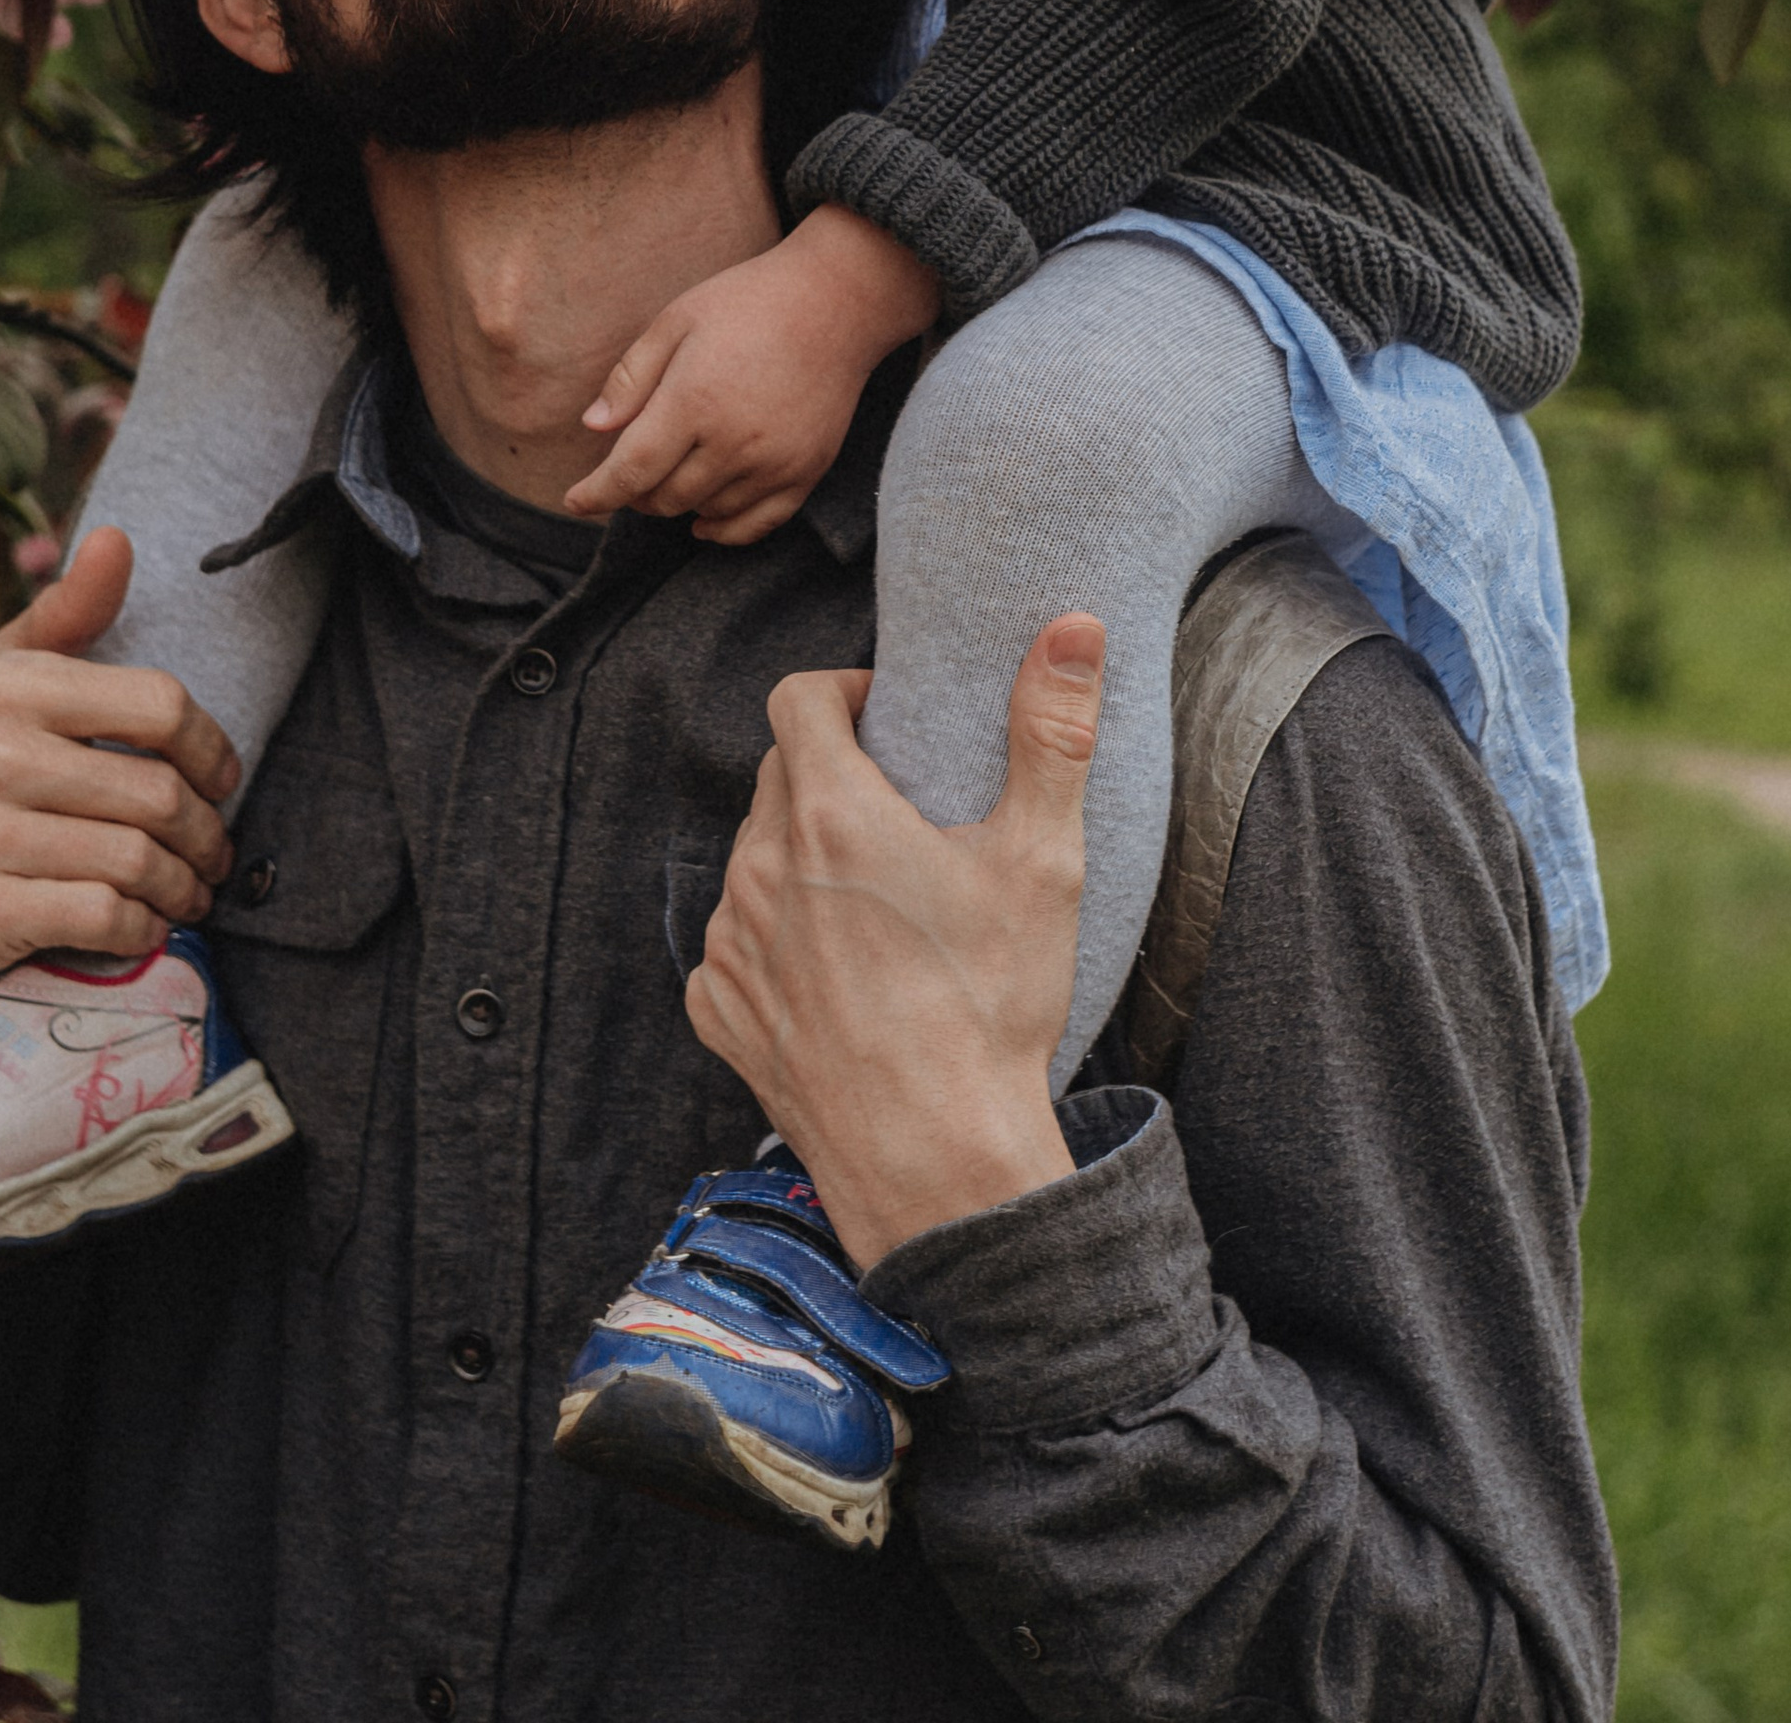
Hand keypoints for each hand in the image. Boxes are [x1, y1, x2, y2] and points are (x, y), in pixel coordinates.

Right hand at [0, 527, 241, 1080]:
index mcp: (3, 684)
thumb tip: (118, 539)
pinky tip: (141, 923)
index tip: (221, 779)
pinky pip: (97, 918)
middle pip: (156, 795)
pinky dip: (137, 928)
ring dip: (181, 888)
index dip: (212, 748)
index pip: (160, 705)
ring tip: (189, 891)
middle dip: (205, 835)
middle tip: (214, 854)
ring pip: (134, 862)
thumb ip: (66, 612)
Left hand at [564, 203, 940, 546]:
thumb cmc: (748, 302)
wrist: (837, 301)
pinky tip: (703, 520)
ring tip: (671, 471)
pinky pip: (756, 525)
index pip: (631, 470)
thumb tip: (593, 428)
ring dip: (676, 502)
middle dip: (634, 492)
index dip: (597, 493)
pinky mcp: (806, 472)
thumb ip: (631, 377)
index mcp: (694, 400)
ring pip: (704, 512)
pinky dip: (723, 530)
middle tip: (628, 467)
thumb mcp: (676, 321)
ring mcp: (775, 462)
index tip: (575, 501)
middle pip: (664, 497)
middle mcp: (735, 441)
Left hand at [684, 615, 1102, 1267]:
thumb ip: (1052, 730)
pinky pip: (734, 942)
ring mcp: (730, 943)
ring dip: (799, 857)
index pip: (799, 698)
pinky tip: (839, 972)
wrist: (939, 1165)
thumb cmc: (992, 1009)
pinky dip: (774, 939)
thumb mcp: (1043, 860)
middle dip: (830, 773)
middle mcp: (760, 867)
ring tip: (874, 899)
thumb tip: (1073, 625)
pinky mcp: (717, 1008)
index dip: (842, 692)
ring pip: (754, 857)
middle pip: (778, 775)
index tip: (887, 717)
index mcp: (832, 813)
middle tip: (900, 813)